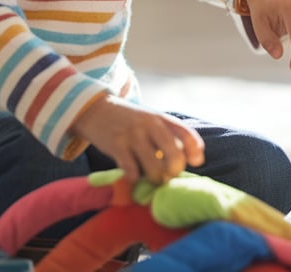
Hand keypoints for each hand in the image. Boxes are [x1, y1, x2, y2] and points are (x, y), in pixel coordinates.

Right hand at [71, 95, 204, 184]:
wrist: (95, 109)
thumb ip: (167, 135)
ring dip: (156, 179)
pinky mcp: (116, 146)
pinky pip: (131, 171)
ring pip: (154, 167)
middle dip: (175, 171)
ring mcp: (133, 135)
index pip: (186, 133)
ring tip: (151, 180)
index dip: (195, 150)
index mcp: (160, 118)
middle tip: (168, 175)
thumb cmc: (128, 120)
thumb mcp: (149, 119)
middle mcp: (149, 125)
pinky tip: (133, 179)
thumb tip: (188, 159)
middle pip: (174, 154)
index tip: (196, 162)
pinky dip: (135, 180)